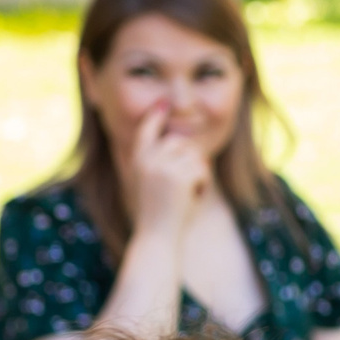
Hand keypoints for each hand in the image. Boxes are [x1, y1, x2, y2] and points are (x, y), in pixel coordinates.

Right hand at [123, 104, 212, 232]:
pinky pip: (202, 170)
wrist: (156, 236)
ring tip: (188, 193)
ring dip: (198, 174)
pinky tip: (193, 198)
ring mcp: (161, 167)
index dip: (155, 116)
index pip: (146, 131)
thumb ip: (159, 163)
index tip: (163, 104)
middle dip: (190, 160)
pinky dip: (203, 185)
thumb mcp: (151, 184)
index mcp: (137, 160)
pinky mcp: (178, 176)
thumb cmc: (158, 213)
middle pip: (179, 142)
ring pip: (193, 155)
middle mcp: (146, 159)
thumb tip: (179, 143)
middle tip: (188, 184)